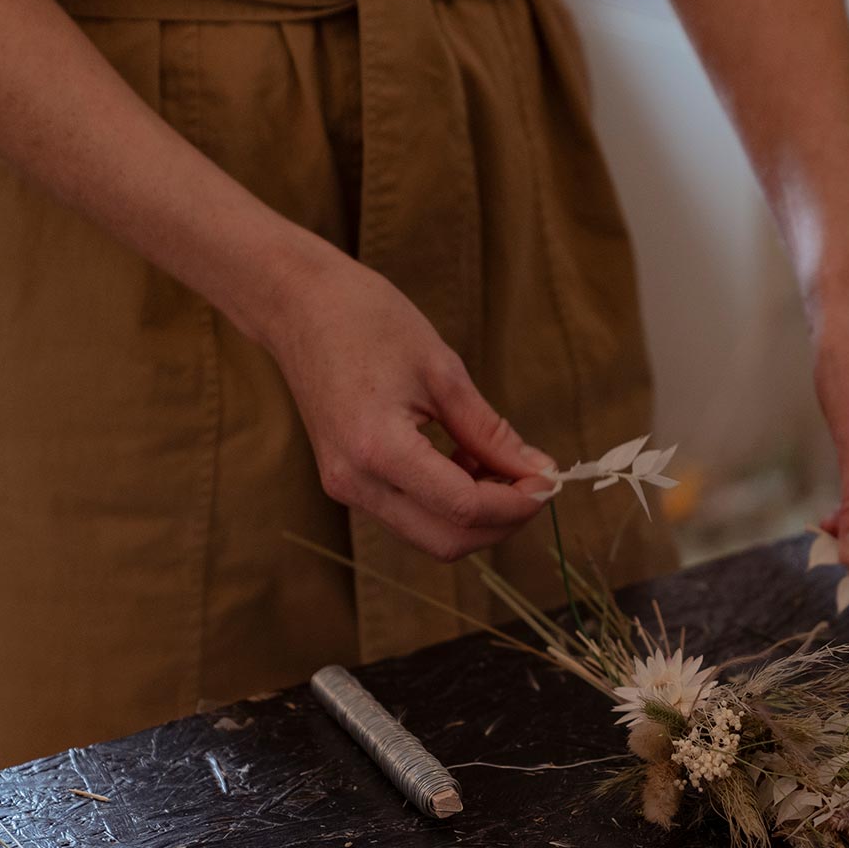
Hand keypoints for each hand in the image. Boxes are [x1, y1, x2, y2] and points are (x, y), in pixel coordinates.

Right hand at [263, 254, 554, 561]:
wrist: (298, 306)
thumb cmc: (367, 321)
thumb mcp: (443, 370)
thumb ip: (490, 431)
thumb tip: (539, 470)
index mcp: (377, 449)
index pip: (463, 507)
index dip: (517, 502)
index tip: (550, 480)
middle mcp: (355, 482)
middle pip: (446, 541)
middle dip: (501, 522)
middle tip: (535, 483)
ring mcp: (345, 488)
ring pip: (428, 536)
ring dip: (475, 514)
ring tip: (498, 463)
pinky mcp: (346, 482)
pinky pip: (408, 515)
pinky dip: (447, 503)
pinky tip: (465, 462)